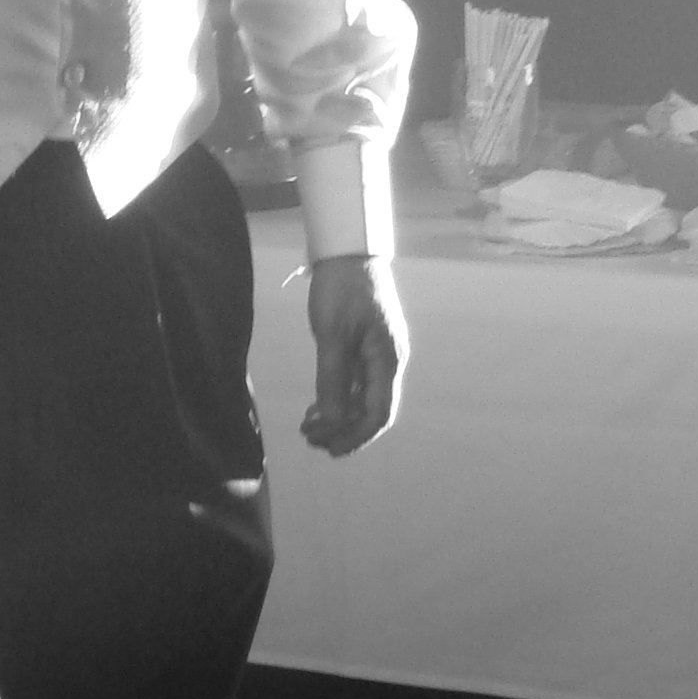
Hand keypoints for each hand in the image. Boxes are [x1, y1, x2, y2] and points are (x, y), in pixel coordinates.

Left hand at [301, 255, 407, 455]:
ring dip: (338, 417)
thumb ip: (333, 381)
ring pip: (362, 399)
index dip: (356, 437)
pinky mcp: (365, 346)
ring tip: (309, 426)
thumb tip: (333, 423)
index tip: (329, 448)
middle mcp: (388, 362)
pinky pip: (355, 383)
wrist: (347, 250)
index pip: (379, 414)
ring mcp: (378, 354)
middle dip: (344, 431)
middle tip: (310, 439)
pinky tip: (317, 405)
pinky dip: (337, 398)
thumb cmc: (342, 290)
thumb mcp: (332, 336)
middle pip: (372, 411)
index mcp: (387, 361)